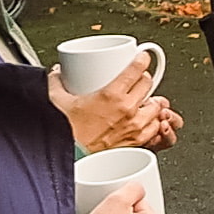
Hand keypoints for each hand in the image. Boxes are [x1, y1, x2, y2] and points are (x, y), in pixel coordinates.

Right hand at [55, 72, 180, 154]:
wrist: (68, 156)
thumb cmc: (64, 132)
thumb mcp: (56, 99)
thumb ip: (57, 82)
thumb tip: (57, 72)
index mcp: (111, 95)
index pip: (136, 70)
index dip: (142, 60)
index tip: (142, 58)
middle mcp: (127, 109)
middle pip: (148, 85)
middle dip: (144, 79)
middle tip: (137, 79)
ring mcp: (134, 126)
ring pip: (156, 106)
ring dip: (151, 101)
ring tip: (142, 100)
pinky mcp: (136, 141)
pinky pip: (154, 128)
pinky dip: (152, 122)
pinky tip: (144, 119)